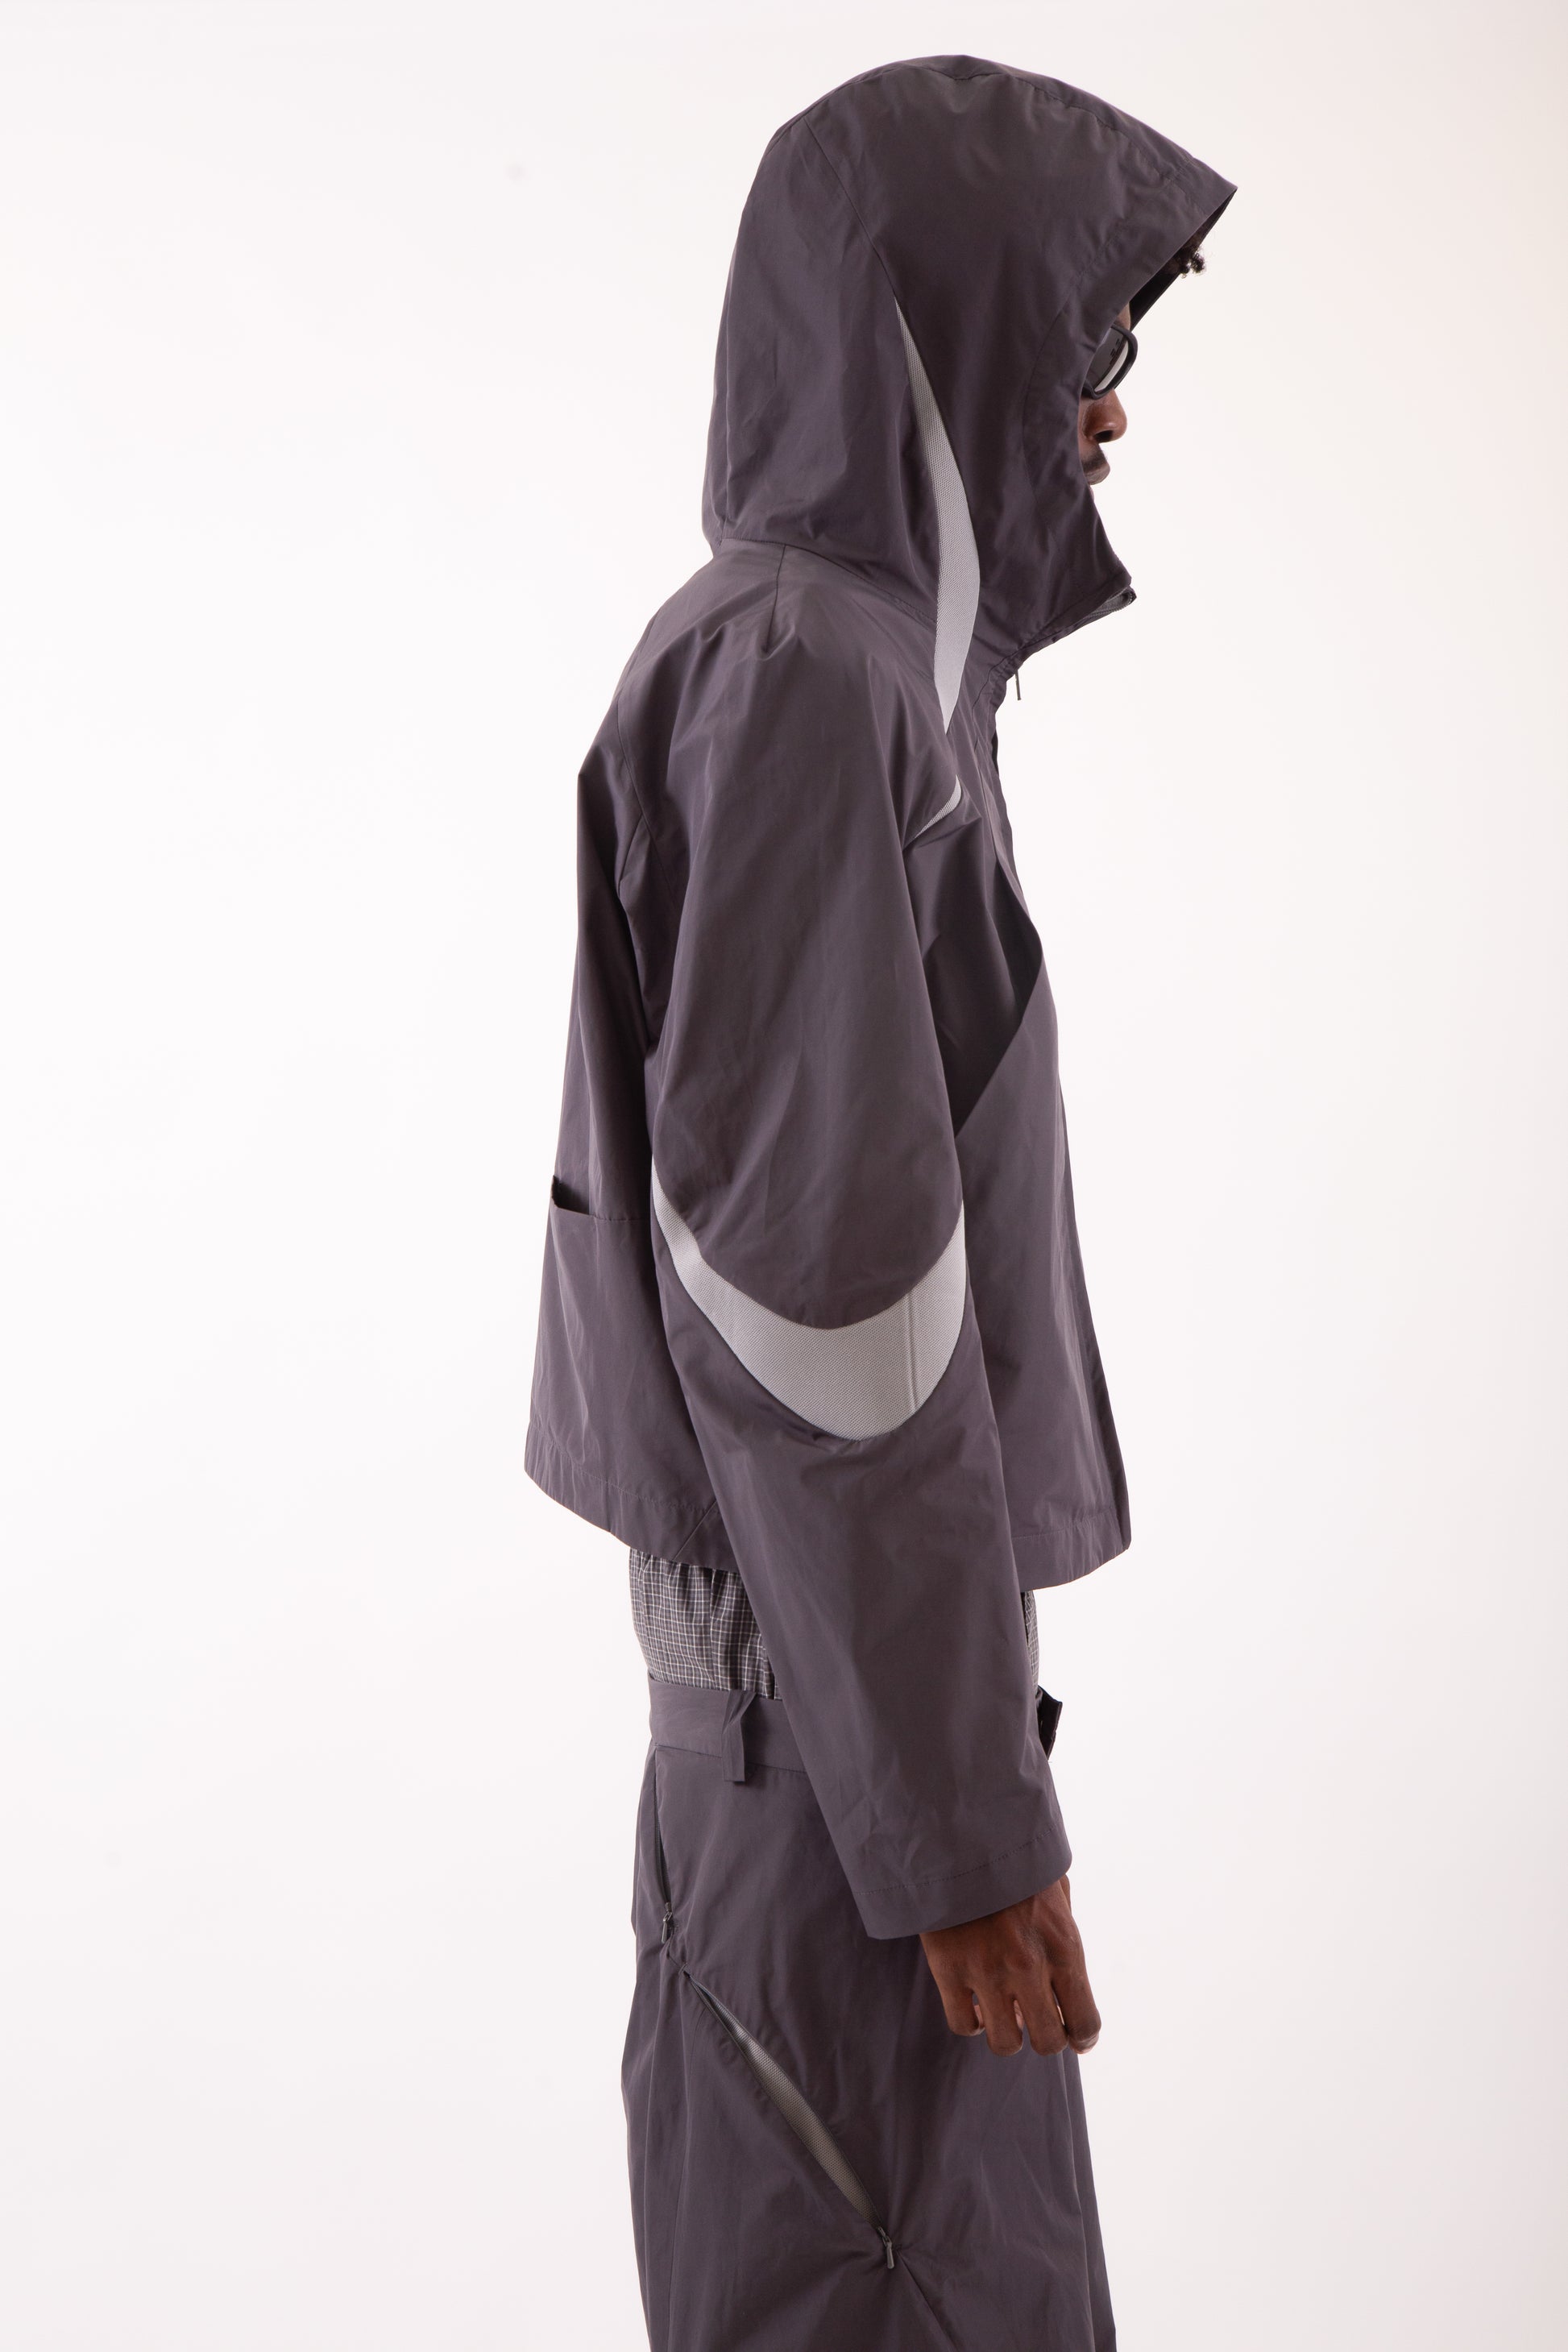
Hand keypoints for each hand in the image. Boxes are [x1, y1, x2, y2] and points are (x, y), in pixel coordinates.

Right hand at [919, 1876, 1100, 2056]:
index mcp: (1064, 1946)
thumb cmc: (1014, 1858)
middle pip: (1048, 2042)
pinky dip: (972, 2024)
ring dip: (1008, 2033)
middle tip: (1036, 2021)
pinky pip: (963, 2025)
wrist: (960, 1832)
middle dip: (1046, 2037)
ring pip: (1005, 2043)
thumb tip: (1065, 1973)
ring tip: (1003, 2014)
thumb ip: (1064, 1933)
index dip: (1083, 2038)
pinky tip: (975, 2007)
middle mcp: (1030, 1966)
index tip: (1076, 2036)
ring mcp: (987, 1971)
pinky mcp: (948, 1969)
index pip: (1085, 2022)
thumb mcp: (1056, 1889)